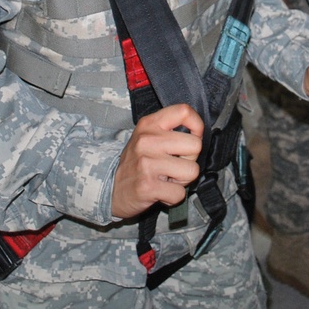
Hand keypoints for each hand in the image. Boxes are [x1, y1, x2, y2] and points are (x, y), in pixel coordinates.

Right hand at [111, 103, 203, 218]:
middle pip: (196, 145)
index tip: (193, 137)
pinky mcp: (147, 186)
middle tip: (174, 165)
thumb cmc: (136, 162)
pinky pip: (179, 193)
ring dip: (183, 180)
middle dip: (190, 159)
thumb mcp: (147, 136)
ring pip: (192, 171)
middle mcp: (147, 140)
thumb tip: (198, 133)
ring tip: (167, 178)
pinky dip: (173, 197)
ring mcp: (147, 163)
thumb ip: (169, 130)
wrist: (109, 189)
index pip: (184, 111)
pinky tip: (161, 191)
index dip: (197, 125)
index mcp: (149, 124)